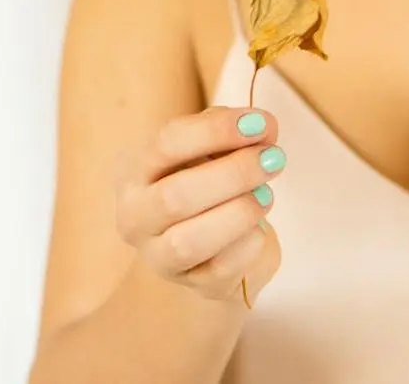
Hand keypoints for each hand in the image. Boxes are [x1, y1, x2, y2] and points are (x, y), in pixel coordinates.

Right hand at [113, 107, 285, 302]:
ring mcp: (158, 256)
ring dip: (239, 213)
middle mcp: (135, 216)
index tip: (261, 123)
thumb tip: (263, 128)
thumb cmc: (211, 183)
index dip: (217, 130)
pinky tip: (259, 229)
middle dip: (234, 174)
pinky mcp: (193, 283)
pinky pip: (220, 270)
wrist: (219, 242)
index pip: (166, 144)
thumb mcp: (212, 149)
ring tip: (266, 195)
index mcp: (134, 170)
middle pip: (175, 196)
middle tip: (273, 159)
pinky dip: (247, 245)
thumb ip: (232, 133)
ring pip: (188, 242)